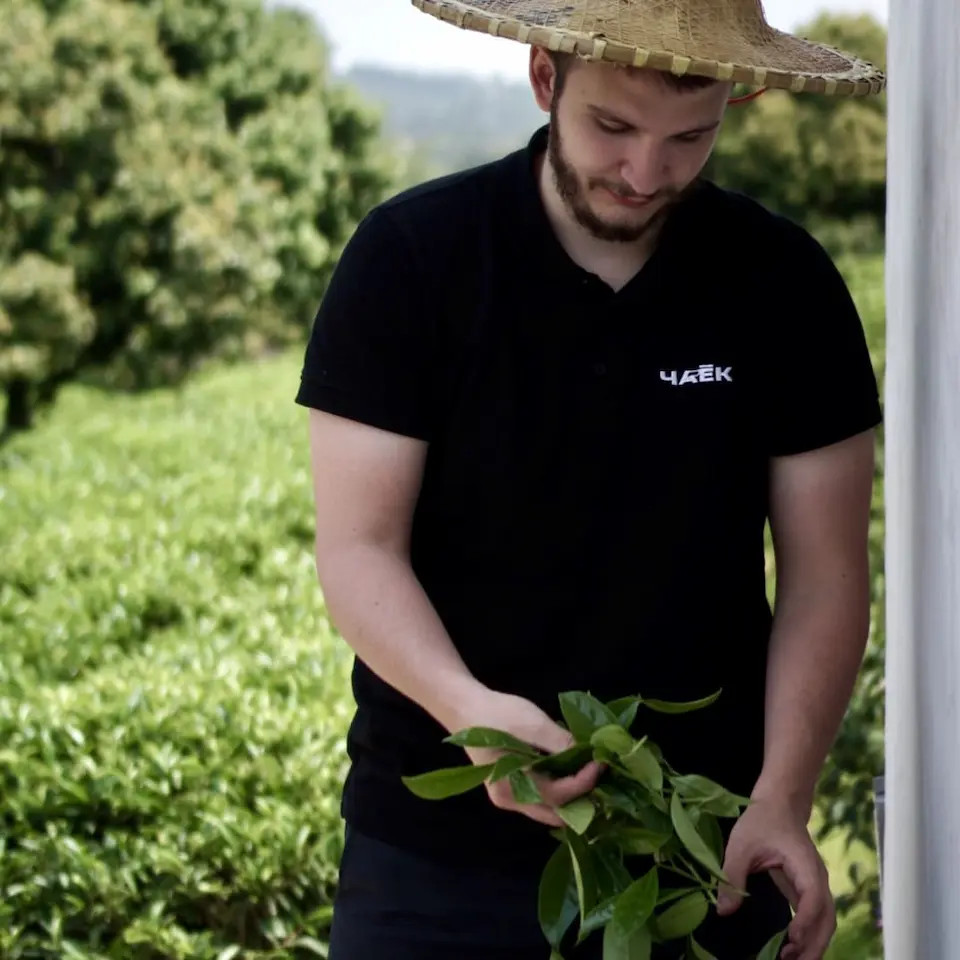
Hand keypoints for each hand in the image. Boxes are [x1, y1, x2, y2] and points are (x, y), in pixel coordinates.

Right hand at [450, 687, 602, 827]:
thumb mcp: (532, 725)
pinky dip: (558, 788)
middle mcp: (510, 801)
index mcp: (513, 790)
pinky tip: (568, 770)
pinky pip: (540, 797)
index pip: (559, 797)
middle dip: (581, 799)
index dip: (584, 782)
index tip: (601, 763)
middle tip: (599, 776)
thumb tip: (587, 754)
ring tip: (587, 773)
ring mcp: (508, 796)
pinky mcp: (508, 786)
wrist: (465, 707)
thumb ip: (560, 743)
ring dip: (570, 795)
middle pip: (554, 812)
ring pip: (548, 807)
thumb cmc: (497, 715)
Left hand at [716, 798, 835, 959]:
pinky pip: (816, 917)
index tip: (791, 939)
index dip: (805, 920)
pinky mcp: (808, 890)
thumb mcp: (741, 844)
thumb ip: (732, 876)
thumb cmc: (761, 821)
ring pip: (825, 922)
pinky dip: (809, 935)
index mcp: (805, 865)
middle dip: (813, 944)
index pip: (813, 898)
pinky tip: (792, 948)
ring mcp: (816, 885)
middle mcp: (818, 879)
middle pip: (826, 918)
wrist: (779, 805)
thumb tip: (723, 911)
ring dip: (813, 944)